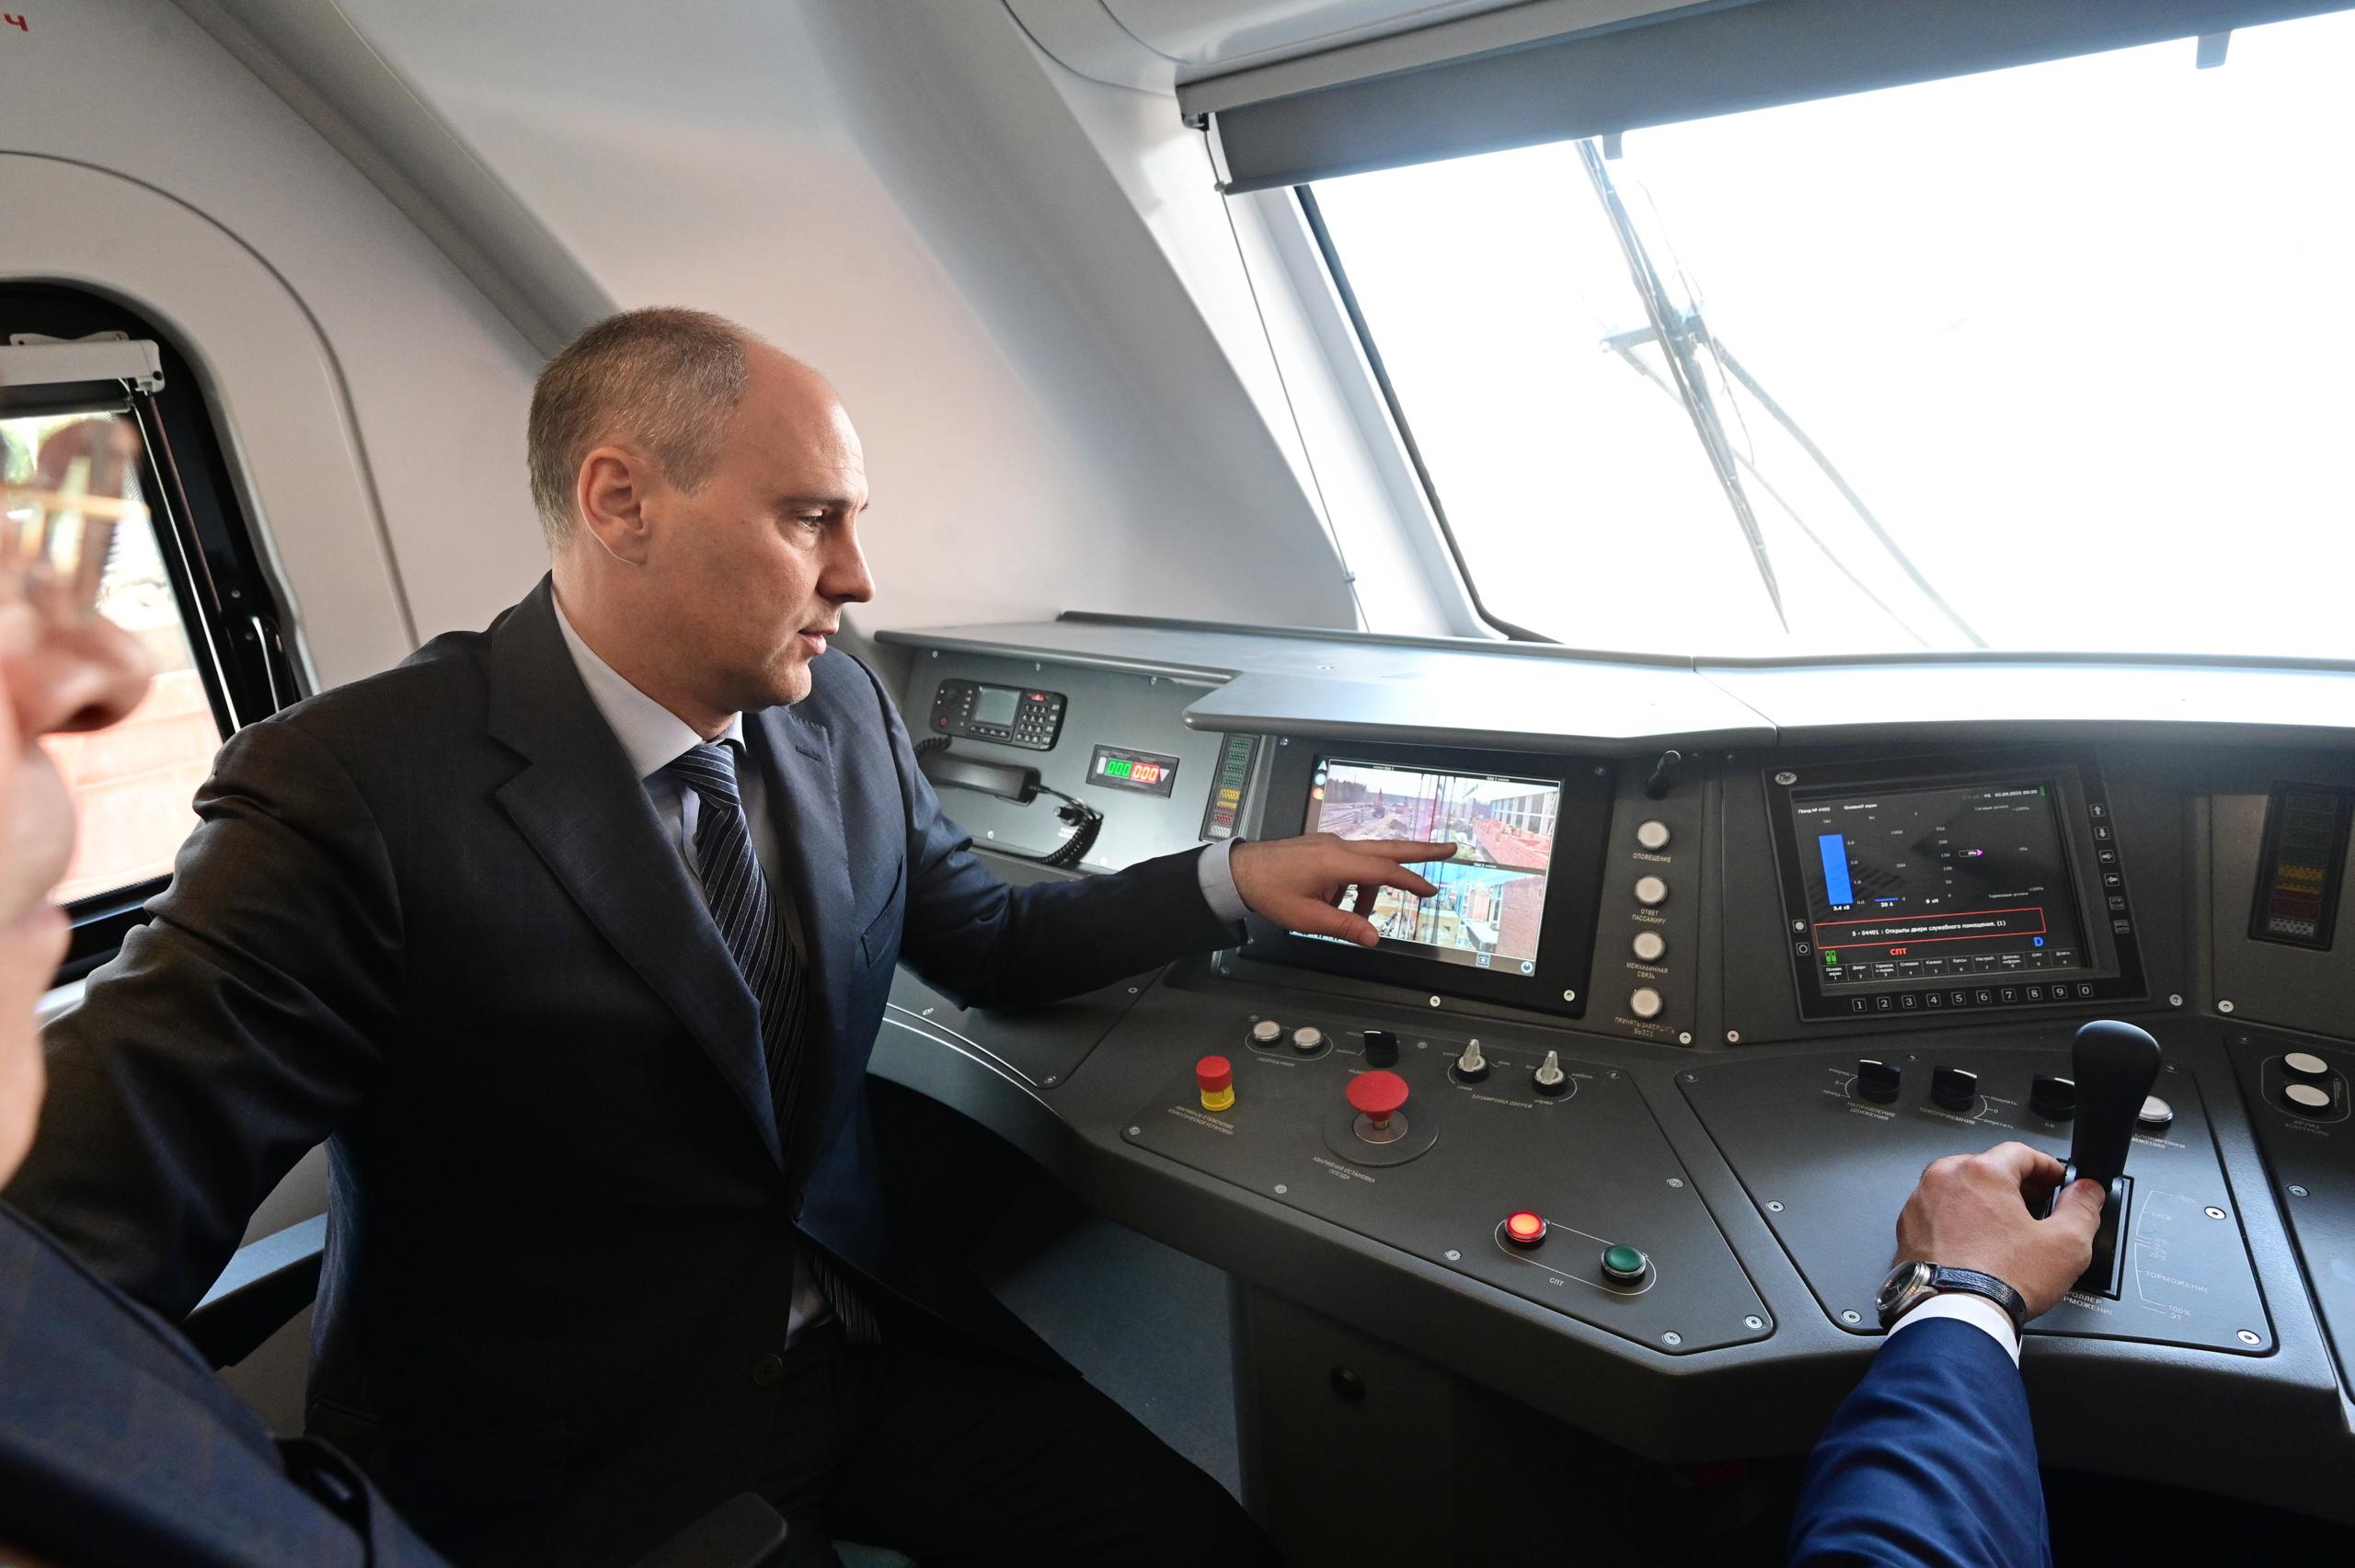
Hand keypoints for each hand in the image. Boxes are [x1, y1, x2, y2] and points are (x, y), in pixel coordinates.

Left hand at [1228, 834, 1457, 947]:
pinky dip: (1354, 884)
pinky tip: (1338, 904)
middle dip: (1421, 850)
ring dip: (1372, 887)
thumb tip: (1373, 937)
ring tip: (1358, 914)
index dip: (1410, 881)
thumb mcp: (1308, 918)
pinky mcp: (1322, 849)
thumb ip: (1345, 926)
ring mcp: (1330, 845)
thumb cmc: (1268, 890)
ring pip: (1367, 860)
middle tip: (1450, 847)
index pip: (1384, 871)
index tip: (1431, 889)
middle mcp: (1337, 847)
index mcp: (1336, 862)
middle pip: (1388, 848)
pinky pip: (1349, 864)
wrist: (1239, 872)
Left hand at [1894, 1141, 2104, 1319]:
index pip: (2021, 1152)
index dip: (2048, 1167)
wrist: (1956, 1315)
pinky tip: (1978, 1244)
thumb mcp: (2066, 1243)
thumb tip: (2087, 1191)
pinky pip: (1940, 1213)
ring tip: (2008, 1231)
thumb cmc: (2001, 1280)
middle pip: (1988, 1169)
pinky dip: (1960, 1221)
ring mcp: (1921, 1202)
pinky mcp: (1908, 1227)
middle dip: (2016, 1186)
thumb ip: (2083, 1208)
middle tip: (2037, 1208)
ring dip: (1986, 1203)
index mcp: (1981, 1172)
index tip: (2058, 1181)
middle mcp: (1944, 1179)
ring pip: (1961, 1190)